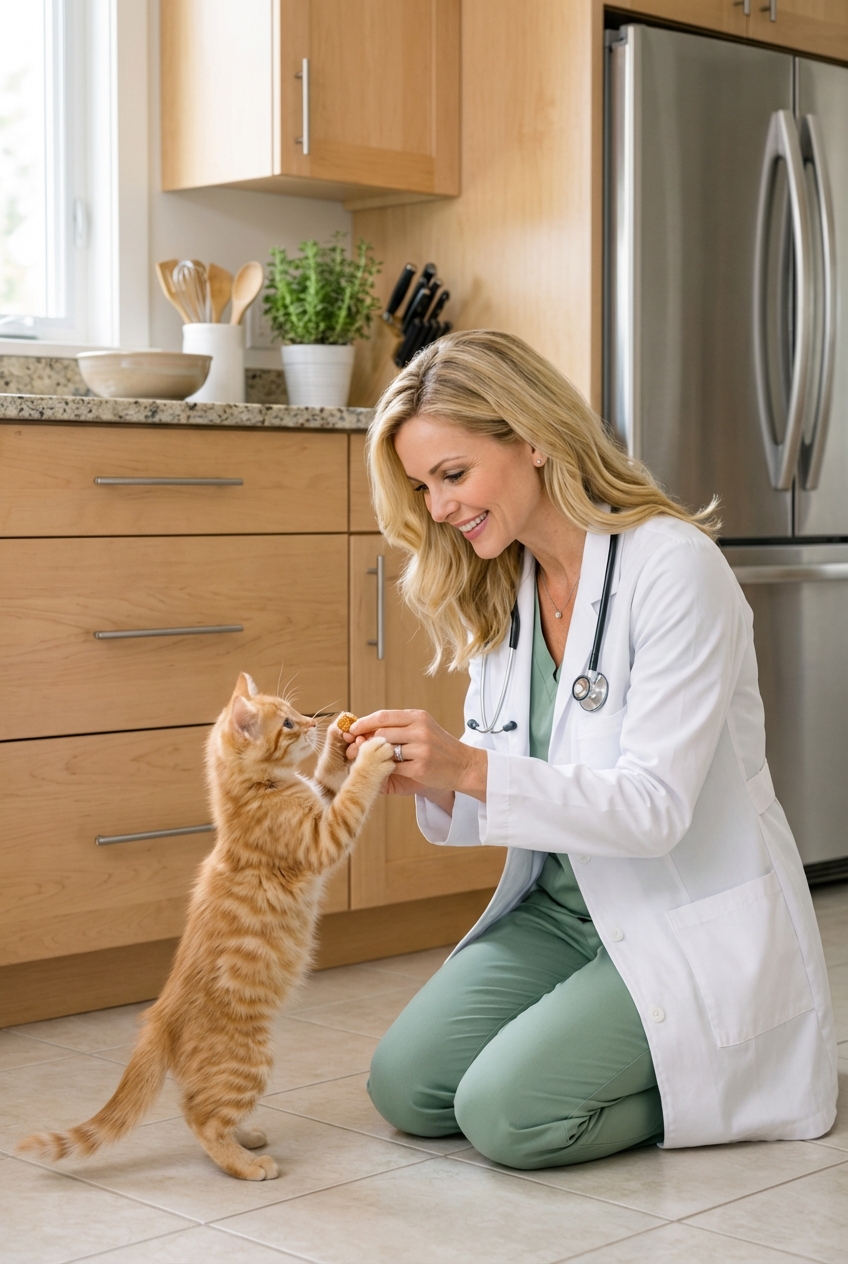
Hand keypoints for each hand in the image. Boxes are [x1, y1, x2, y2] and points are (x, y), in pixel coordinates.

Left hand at [344, 709, 487, 803]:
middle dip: (365, 742)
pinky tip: (386, 770)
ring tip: (370, 760)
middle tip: (354, 749)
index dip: (364, 723)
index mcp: (418, 717)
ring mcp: (421, 749)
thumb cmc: (439, 748)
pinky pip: (394, 768)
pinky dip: (387, 769)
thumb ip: (398, 727)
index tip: (352, 730)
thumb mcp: (422, 728)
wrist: (464, 765)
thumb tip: (366, 731)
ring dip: (375, 756)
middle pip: (381, 733)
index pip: (383, 716)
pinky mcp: (421, 767)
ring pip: (385, 751)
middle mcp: (420, 729)